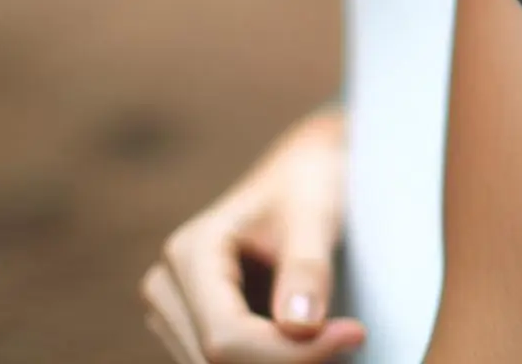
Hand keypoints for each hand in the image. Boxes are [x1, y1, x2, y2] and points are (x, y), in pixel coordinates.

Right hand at [141, 108, 366, 362]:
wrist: (301, 176)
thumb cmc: (308, 185)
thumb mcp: (315, 215)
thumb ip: (306, 269)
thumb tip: (299, 326)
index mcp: (190, 252)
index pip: (226, 337)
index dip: (290, 353)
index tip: (353, 333)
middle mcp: (168, 287)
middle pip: (220, 361)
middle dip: (291, 360)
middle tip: (350, 335)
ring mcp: (176, 313)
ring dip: (284, 361)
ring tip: (335, 332)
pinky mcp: (194, 329)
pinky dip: (275, 359)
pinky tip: (311, 339)